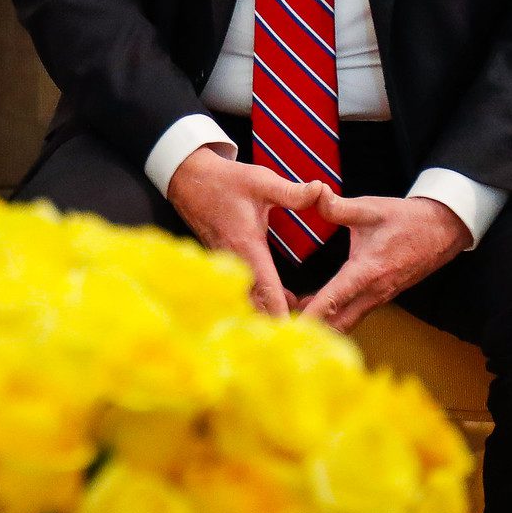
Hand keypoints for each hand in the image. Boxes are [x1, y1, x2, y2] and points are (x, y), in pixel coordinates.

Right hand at [166, 146, 323, 317]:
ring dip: (270, 313)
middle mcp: (235, 261)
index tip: (298, 333)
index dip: (281, 313)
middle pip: (256, 306)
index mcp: (246, 246)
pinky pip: (243, 293)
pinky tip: (282, 301)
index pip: (266, 289)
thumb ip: (292, 192)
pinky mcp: (224, 264)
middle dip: (279, 322)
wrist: (189, 179)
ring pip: (248, 302)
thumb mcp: (261, 181)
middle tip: (308, 331)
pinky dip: (261, 303)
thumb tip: (322, 191)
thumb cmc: (225, 181)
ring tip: (301, 316)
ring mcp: (227, 265)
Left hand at [297, 194, 469, 332]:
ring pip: (346, 322)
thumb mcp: (371, 208)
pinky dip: (333, 317)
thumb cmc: (405, 219)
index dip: (310, 315)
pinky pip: (353, 315)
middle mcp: (373, 292)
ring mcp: (379, 297)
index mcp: (367, 271)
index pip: (333, 300)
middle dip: (310, 329)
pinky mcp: (380, 297)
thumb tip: (314, 193)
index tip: (287, 326)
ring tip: (289, 318)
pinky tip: (312, 307)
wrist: (442, 230)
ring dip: (321, 324)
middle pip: (338, 323)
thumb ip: (339, 206)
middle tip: (279, 326)